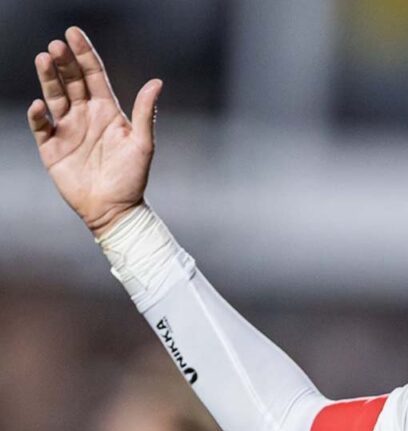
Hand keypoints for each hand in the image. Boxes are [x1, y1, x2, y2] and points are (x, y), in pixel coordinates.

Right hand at [28, 27, 161, 237]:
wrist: (116, 209)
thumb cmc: (133, 178)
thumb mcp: (143, 143)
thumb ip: (146, 113)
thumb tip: (157, 82)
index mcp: (108, 111)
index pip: (93, 75)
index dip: (84, 54)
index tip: (73, 33)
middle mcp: (86, 115)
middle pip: (71, 82)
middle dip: (63, 62)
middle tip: (56, 45)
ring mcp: (68, 129)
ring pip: (54, 97)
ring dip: (47, 79)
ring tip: (43, 59)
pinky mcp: (52, 147)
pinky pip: (42, 126)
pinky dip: (39, 115)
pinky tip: (40, 106)